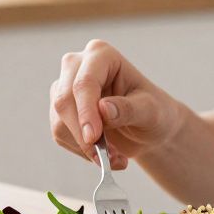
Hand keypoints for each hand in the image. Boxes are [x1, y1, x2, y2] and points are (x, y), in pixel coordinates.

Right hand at [49, 39, 181, 168]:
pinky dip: (81, 150)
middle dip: (83, 134)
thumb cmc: (154, 112)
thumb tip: (103, 109)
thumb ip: (128, 109)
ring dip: (85, 147)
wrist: (148, 128)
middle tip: (105, 158)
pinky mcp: (60, 110)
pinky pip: (60, 134)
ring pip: (59, 121)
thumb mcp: (151, 111)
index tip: (93, 138)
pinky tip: (103, 153)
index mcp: (102, 55)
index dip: (85, 112)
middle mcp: (77, 66)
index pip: (84, 83)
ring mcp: (65, 87)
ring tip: (114, 157)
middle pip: (64, 101)